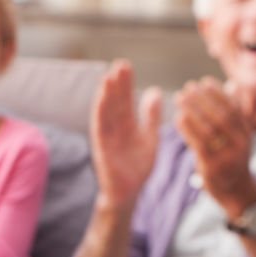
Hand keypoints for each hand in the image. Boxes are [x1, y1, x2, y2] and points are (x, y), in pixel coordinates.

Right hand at [91, 60, 162, 211]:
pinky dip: (101, 113)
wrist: (129, 192)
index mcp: (127, 124)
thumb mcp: (150, 137)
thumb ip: (152, 116)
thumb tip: (155, 91)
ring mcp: (107, 138)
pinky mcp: (102, 149)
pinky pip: (100, 128)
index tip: (125, 65)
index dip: (125, 83)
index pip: (125, 99)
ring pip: (106, 113)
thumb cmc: (138, 165)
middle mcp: (115, 128)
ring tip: (109, 77)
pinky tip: (102, 100)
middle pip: (115, 102)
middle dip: (117, 84)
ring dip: (106, 95)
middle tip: (119, 64)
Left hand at [174, 77, 255, 215]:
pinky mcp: (214, 168)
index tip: (203, 81)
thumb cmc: (233, 156)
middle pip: (222, 116)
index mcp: (247, 132)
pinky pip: (199, 144)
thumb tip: (232, 85)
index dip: (219, 93)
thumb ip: (234, 111)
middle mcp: (241, 143)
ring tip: (180, 98)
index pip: (233, 107)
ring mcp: (228, 156)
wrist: (236, 191)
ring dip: (193, 110)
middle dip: (203, 99)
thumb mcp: (239, 134)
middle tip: (188, 88)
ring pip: (210, 129)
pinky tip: (178, 118)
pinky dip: (188, 129)